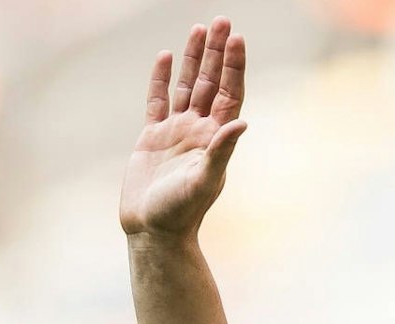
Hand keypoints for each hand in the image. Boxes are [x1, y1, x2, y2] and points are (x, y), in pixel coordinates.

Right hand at [120, 18, 248, 239]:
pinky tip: (166, 57)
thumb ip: (222, 150)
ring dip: (194, 59)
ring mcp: (176, 132)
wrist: (153, 232)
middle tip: (222, 20)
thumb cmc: (181, 212)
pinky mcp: (152, 138)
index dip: (234, 66)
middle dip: (217, 52)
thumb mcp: (205, 180)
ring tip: (199, 29)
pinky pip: (157, 100)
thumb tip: (242, 122)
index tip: (237, 37)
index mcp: (215, 139)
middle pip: (211, 83)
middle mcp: (198, 131)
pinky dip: (162, 79)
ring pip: (187, 86)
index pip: (230, 94)